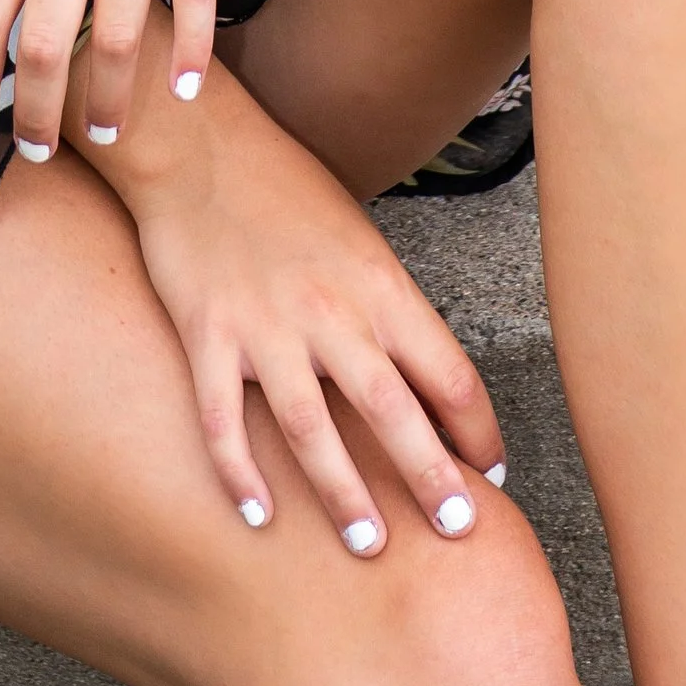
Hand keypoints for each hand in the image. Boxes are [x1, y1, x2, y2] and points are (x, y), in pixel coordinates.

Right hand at [111, 43, 506, 550]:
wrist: (195, 141)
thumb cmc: (281, 184)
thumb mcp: (355, 234)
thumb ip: (384, 304)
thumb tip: (421, 372)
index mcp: (377, 283)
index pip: (449, 371)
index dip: (477, 429)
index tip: (490, 472)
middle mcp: (330, 309)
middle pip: (393, 409)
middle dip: (429, 476)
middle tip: (457, 531)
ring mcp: (265, 325)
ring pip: (312, 429)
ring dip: (344, 494)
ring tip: (368, 544)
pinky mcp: (207, 333)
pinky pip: (224, 420)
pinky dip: (241, 473)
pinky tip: (259, 515)